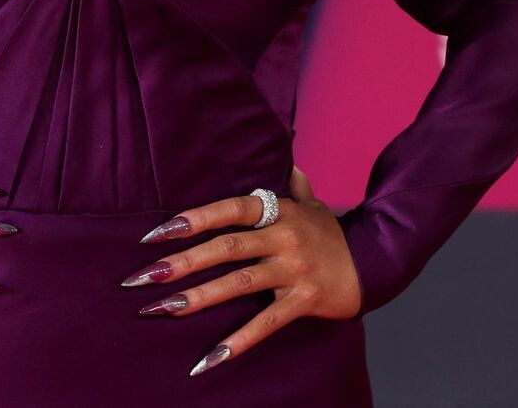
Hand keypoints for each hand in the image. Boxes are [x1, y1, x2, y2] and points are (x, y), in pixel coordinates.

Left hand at [120, 164, 363, 374]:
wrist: (374, 265)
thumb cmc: (332, 235)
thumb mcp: (313, 203)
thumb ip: (294, 183)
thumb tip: (286, 157)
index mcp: (279, 211)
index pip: (229, 210)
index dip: (193, 219)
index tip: (155, 234)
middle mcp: (283, 237)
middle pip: (226, 248)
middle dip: (181, 262)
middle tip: (143, 277)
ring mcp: (293, 269)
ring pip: (239, 283)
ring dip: (197, 297)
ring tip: (162, 308)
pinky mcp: (303, 300)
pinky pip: (266, 323)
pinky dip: (237, 342)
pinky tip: (208, 360)